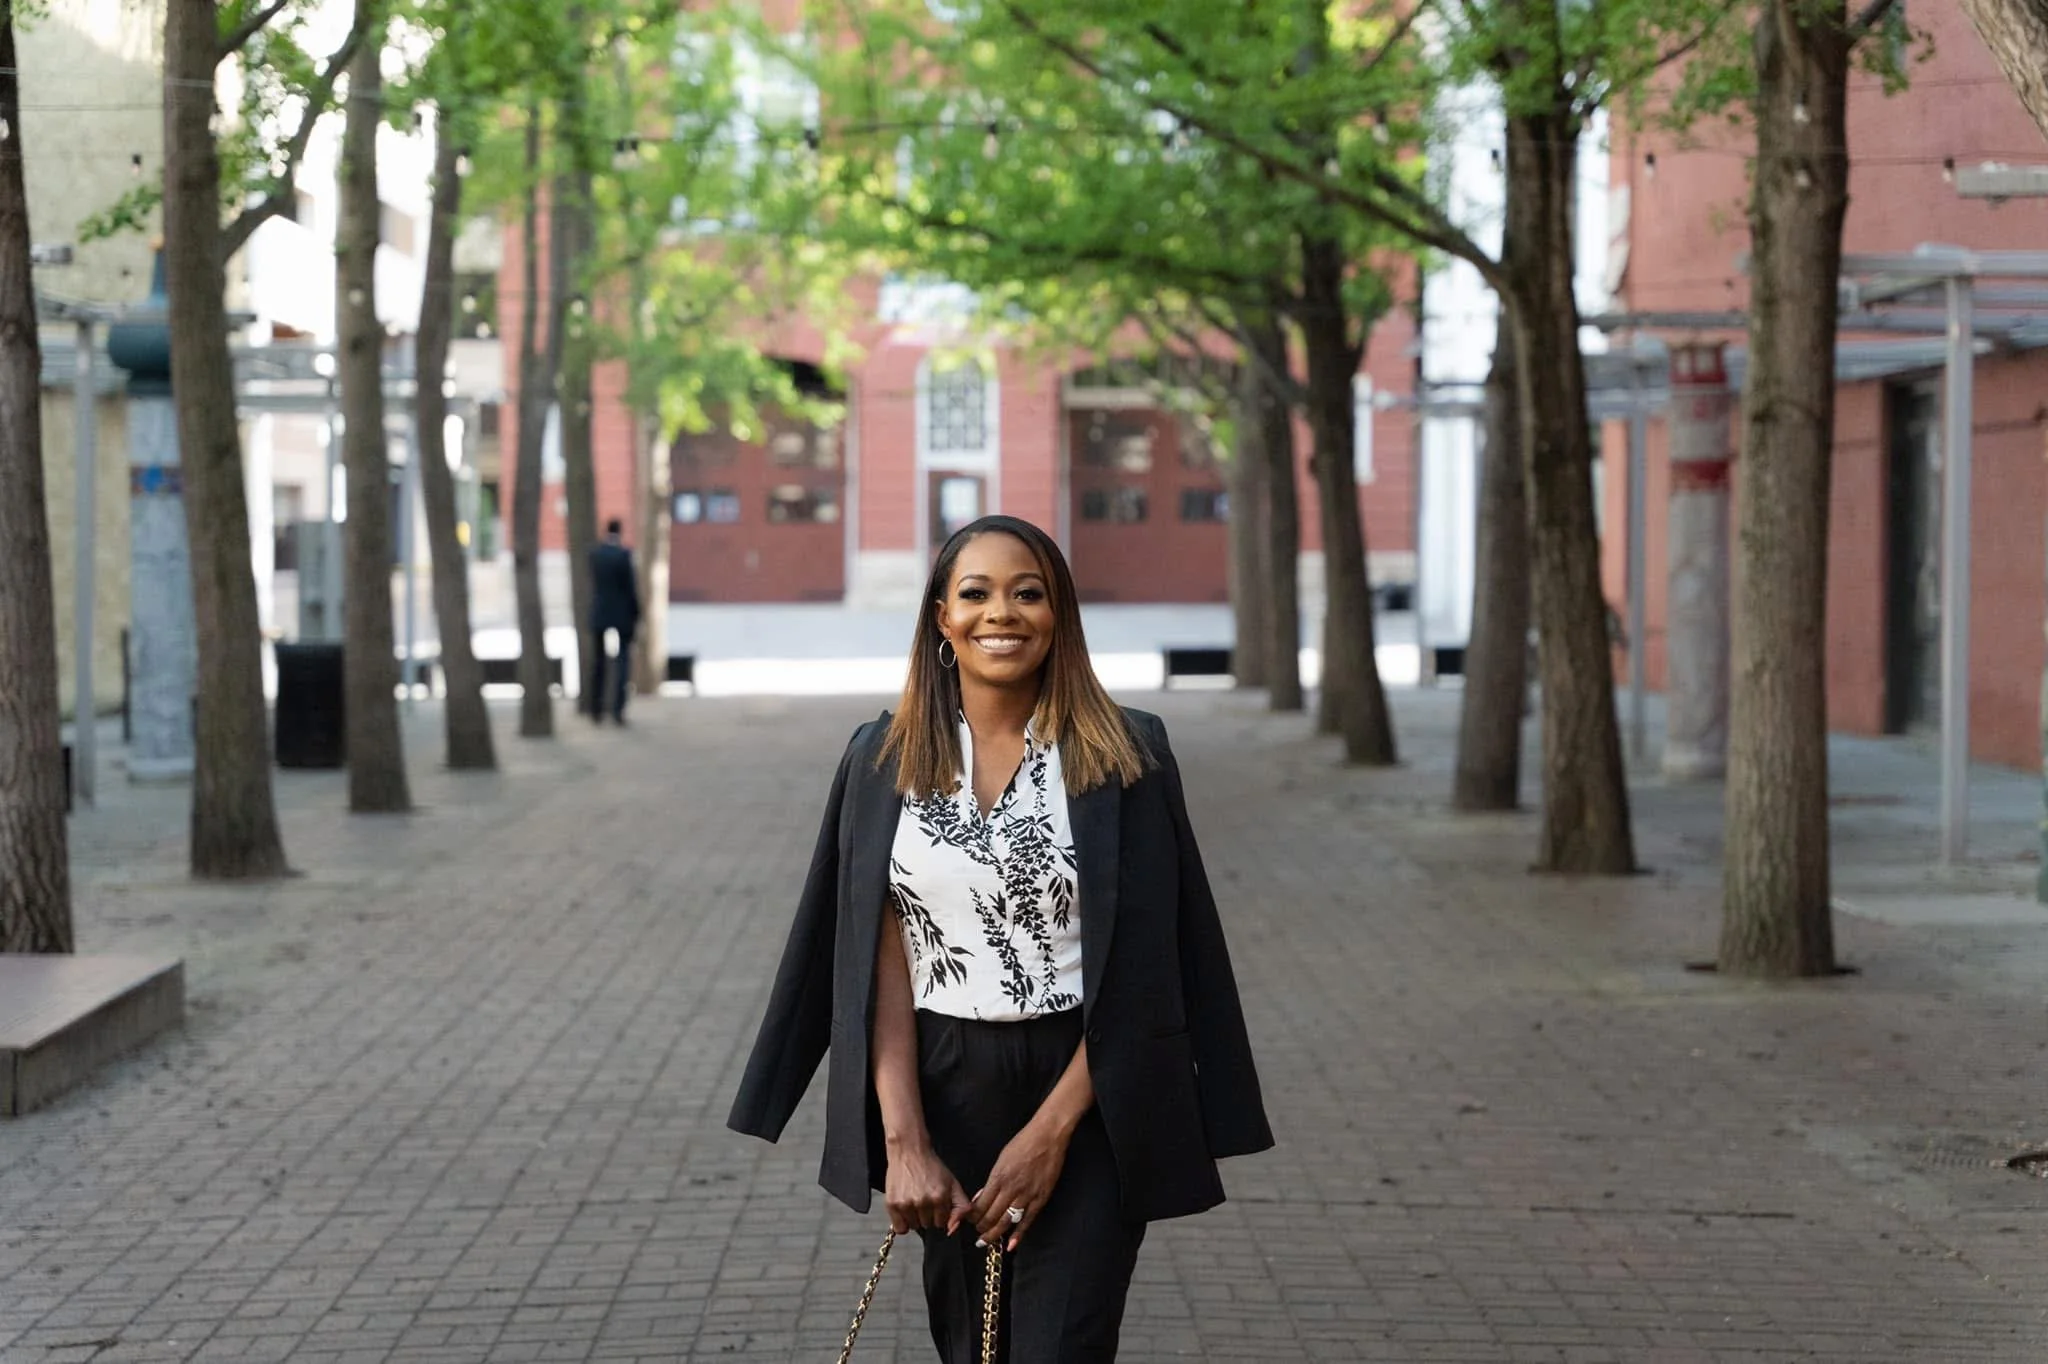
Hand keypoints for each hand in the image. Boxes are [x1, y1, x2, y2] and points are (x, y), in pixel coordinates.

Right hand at [884, 1140, 971, 1235]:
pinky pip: (899, 1228)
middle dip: (927, 1215)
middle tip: (923, 1198)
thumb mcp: (952, 1183)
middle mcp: (923, 1202)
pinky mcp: (892, 1204)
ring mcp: (906, 1204)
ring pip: (914, 1227)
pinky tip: (905, 1207)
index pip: (942, 1222)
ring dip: (914, 1217)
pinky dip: (902, 1222)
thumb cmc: (930, 1166)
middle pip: (928, 1225)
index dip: (939, 1213)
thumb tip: (954, 1228)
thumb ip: (961, 1206)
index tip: (935, 1203)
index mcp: (940, 1197)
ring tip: (913, 1200)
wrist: (909, 1151)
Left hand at [969, 1118, 1071, 1250]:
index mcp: (998, 1177)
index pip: (981, 1205)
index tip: (970, 1220)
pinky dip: (1018, 1234)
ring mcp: (1027, 1195)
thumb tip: (981, 1197)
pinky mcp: (1041, 1198)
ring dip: (995, 1234)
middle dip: (981, 1228)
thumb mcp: (1001, 1159)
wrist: (1047, 1136)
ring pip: (1007, 1221)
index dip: (973, 1216)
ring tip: (986, 1241)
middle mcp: (1011, 1188)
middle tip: (977, 1234)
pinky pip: (1027, 1220)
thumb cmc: (1023, 1143)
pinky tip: (1010, 1245)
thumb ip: (992, 1180)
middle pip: (991, 1216)